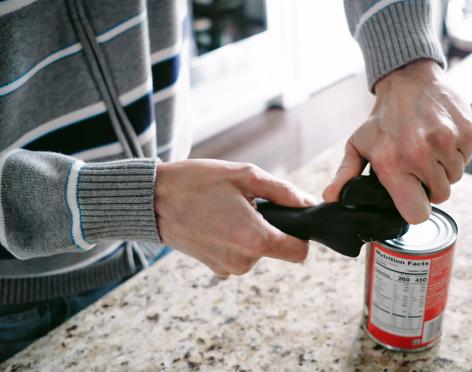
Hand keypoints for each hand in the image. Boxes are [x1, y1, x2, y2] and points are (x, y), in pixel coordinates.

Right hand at [154, 159, 315, 276]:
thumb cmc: (198, 183)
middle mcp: (243, 261)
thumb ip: (283, 192)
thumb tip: (307, 203)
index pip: (300, 253)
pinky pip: (239, 255)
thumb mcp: (245, 176)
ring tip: (226, 210)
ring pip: (257, 251)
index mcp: (254, 239)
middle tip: (245, 204)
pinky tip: (216, 221)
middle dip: (270, 227)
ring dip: (250, 232)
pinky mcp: (215, 268)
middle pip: (277, 249)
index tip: (290, 219)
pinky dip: (234, 240)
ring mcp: (227, 268)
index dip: (301, 235)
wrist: (153, 199)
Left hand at [323, 59, 471, 223]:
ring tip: (428, 148)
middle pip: (440, 196)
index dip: (416, 208)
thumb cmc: (382, 118)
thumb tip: (330, 197)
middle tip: (418, 165)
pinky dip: (456, 153)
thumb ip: (345, 174)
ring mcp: (445, 142)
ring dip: (444, 168)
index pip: (417, 213)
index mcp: (391, 163)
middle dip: (430, 185)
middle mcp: (419, 154)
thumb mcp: (357, 145)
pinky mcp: (466, 132)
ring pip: (455, 177)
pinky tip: (441, 138)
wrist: (408, 79)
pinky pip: (467, 158)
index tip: (412, 195)